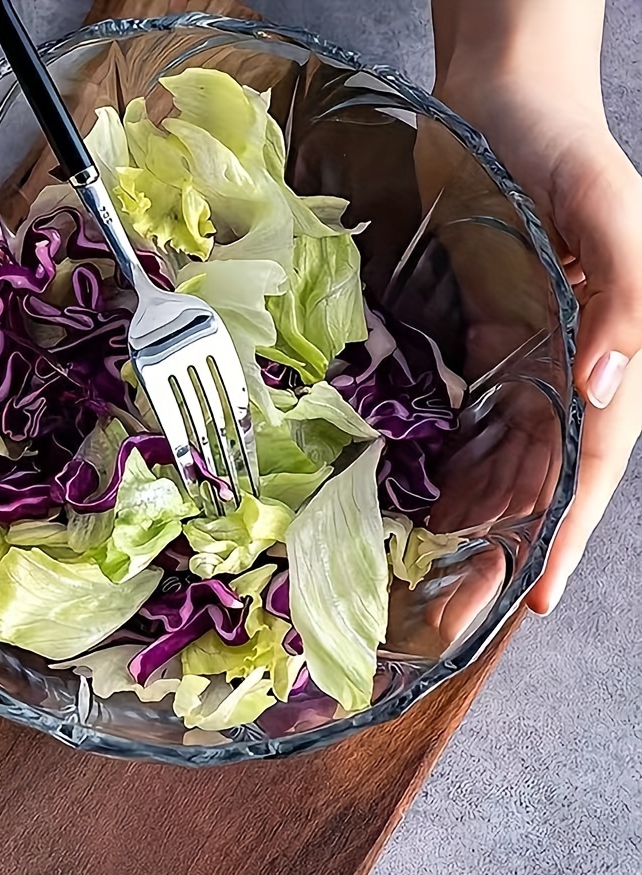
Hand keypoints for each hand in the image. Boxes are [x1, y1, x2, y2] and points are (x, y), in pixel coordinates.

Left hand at [438, 73, 641, 612]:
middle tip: (454, 615)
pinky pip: (461, 428)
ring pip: (499, 467)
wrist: (502, 102)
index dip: (565, 532)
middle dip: (503, 549)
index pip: (591, 461)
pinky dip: (441, 473)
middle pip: (539, 481)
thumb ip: (622, 294)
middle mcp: (564, 374)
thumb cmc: (562, 151)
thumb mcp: (609, 210)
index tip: (531, 596)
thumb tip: (604, 382)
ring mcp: (519, 366)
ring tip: (425, 584)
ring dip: (469, 526)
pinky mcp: (475, 353)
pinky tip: (411, 511)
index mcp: (609, 355)